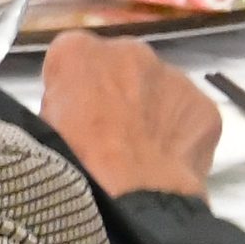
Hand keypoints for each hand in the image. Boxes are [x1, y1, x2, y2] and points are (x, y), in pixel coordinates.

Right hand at [52, 31, 224, 202]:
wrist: (131, 193)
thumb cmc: (72, 159)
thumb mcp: (41, 122)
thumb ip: (59, 98)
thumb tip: (73, 105)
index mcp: (76, 51)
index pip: (71, 56)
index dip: (71, 85)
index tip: (71, 111)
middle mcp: (129, 50)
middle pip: (120, 63)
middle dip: (116, 88)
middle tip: (108, 129)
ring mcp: (173, 75)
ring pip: (158, 85)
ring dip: (149, 106)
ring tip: (139, 147)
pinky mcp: (203, 104)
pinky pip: (185, 111)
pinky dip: (177, 128)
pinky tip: (164, 155)